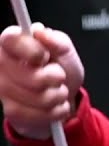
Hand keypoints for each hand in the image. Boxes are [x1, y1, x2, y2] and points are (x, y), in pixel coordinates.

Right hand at [0, 23, 84, 139]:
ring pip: (35, 96)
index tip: (44, 56)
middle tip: (58, 75)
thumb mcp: (66, 51)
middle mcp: (2, 65)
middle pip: (27, 73)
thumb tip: (40, 31)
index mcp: (14, 44)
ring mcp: (3, 89)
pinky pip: (35, 113)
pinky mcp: (10, 111)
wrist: (63, 97)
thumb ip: (56, 40)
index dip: (30, 49)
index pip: (10, 39)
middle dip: (53, 77)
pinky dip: (54, 111)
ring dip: (56, 95)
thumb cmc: (62, 70)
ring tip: (58, 90)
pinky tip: (54, 105)